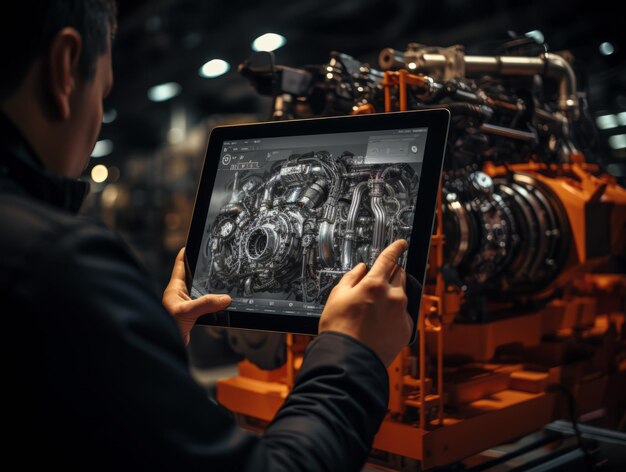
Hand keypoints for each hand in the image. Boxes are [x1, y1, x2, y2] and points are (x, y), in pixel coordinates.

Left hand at [163, 248, 230, 344]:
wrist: (164, 347)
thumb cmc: (165, 326)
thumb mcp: (187, 311)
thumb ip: (206, 304)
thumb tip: (225, 298)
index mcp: (175, 288)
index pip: (180, 265)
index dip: (186, 253)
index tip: (193, 244)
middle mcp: (179, 295)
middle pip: (192, 277)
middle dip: (201, 270)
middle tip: (211, 261)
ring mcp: (185, 306)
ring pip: (199, 292)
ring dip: (208, 289)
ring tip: (218, 281)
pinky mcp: (191, 317)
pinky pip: (203, 306)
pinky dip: (211, 305)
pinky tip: (218, 306)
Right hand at [319, 240, 412, 365]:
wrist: (350, 360)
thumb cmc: (339, 330)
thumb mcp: (337, 297)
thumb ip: (351, 278)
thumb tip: (361, 269)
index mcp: (375, 285)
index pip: (389, 258)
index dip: (396, 247)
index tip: (401, 243)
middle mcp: (393, 296)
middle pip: (399, 274)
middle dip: (391, 273)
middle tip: (377, 283)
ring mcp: (402, 313)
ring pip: (402, 294)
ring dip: (393, 294)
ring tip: (375, 309)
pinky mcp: (406, 329)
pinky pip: (404, 313)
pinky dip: (395, 313)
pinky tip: (380, 322)